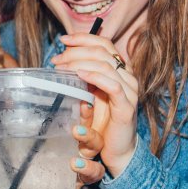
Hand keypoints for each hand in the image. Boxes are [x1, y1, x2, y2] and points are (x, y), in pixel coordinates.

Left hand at [28, 101, 105, 188]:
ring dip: (88, 168)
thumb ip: (18, 129)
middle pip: (96, 146)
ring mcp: (80, 180)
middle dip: (90, 137)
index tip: (84, 103)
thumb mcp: (26, 146)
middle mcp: (81, 160)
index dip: (87, 114)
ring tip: (74, 164)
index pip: (84, 124)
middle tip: (76, 131)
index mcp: (72, 144)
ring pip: (96, 173)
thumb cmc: (35, 168)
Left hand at [51, 33, 139, 175]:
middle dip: (77, 52)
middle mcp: (128, 76)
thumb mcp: (90, 94)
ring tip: (62, 68)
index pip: (104, 44)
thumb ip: (83, 77)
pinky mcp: (126, 106)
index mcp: (120, 70)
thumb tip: (64, 60)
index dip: (84, 38)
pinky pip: (113, 85)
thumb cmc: (103, 122)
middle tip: (57, 60)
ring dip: (80, 63)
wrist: (117, 149)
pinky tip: (79, 75)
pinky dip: (95, 77)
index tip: (63, 40)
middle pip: (103, 52)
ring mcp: (130, 90)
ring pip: (107, 65)